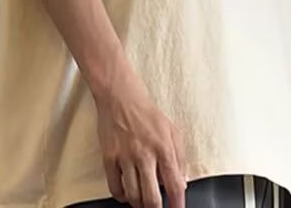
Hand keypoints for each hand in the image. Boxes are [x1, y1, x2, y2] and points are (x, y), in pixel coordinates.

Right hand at [96, 70, 186, 207]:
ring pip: (133, 196)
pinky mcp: (109, 157)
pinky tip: (127, 192)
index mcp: (164, 146)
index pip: (174, 185)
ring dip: (139, 203)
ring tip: (142, 200)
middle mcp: (145, 153)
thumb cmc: (146, 112)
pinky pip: (115, 188)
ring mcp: (125, 156)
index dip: (177, 205)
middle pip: (152, 198)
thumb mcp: (171, 129)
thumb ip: (179, 157)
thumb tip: (182, 183)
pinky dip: (122, 196)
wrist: (119, 95)